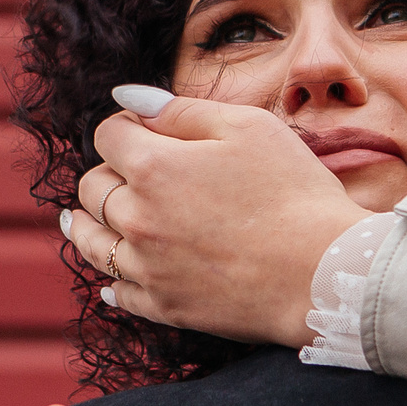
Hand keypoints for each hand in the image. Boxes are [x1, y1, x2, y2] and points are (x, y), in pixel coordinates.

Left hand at [61, 89, 372, 348]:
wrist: (324, 273)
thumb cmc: (294, 192)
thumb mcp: (247, 127)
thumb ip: (179, 110)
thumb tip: (127, 98)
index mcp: (153, 167)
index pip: (107, 135)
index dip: (124, 126)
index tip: (141, 128)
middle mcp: (137, 219)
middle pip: (92, 188)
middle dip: (106, 171)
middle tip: (126, 171)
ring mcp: (147, 267)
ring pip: (92, 242)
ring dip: (87, 223)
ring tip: (82, 218)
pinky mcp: (164, 307)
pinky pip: (119, 292)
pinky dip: (110, 280)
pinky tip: (111, 277)